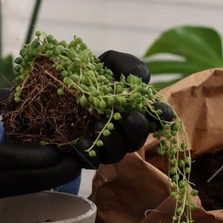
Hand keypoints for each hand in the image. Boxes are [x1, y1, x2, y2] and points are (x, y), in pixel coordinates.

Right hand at [0, 89, 81, 206]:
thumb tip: (14, 95)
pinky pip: (17, 188)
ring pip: (25, 189)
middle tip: (84, 153)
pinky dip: (37, 177)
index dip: (35, 155)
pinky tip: (53, 163)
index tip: (61, 146)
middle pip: (25, 182)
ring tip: (78, 158)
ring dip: (52, 175)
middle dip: (57, 169)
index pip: (5, 161)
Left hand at [82, 50, 172, 166]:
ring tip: (100, 125)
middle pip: (138, 139)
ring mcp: (105, 142)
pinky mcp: (85, 151)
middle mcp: (123, 129)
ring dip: (113, 142)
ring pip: (117, 153)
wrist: (61, 80)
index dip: (162, 116)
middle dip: (136, 129)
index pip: (157, 117)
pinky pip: (90, 160)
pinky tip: (82, 141)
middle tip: (128, 117)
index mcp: (135, 109)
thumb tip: (143, 78)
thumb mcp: (111, 61)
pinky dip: (89, 153)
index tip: (162, 113)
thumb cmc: (92, 71)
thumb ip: (128, 65)